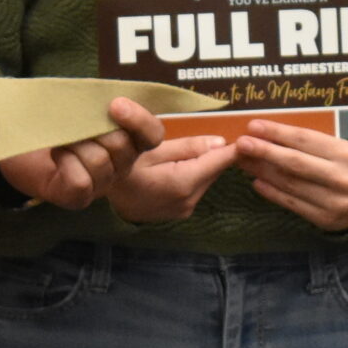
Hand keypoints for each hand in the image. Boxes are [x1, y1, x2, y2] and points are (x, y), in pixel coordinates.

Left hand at [0, 98, 165, 210]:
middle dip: (94, 128)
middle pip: (122, 145)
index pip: (152, 135)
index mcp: (127, 140)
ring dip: (75, 143)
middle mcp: (119, 166)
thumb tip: (105, 94)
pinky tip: (56, 155)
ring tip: (61, 139)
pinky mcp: (78, 199)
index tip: (115, 105)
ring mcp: (100, 185)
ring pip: (100, 161)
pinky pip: (81, 181)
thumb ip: (97, 100)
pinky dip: (65, 162)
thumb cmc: (51, 119)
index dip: (140, 120)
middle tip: (73, 122)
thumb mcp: (77, 104)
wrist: (16, 142)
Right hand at [108, 132, 240, 223]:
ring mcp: (183, 210)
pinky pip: (195, 189)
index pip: (218, 162)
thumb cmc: (122, 165)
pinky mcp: (178, 213)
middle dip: (217, 154)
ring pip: (205, 180)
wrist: (97, 191)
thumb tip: (220, 142)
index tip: (250, 137)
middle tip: (224, 133)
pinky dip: (194, 175)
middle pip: (213, 171)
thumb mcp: (152, 149)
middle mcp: (188, 201)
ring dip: (204, 165)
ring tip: (197, 147)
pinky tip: (182, 164)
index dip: (235, 148)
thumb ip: (187, 146)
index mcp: (183, 183)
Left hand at [235, 120, 347, 231]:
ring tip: (244, 162)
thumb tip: (265, 135)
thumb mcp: (335, 149)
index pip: (304, 139)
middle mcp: (340, 177)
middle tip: (241, 144)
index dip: (276, 132)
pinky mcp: (325, 219)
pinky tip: (256, 182)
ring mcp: (333, 201)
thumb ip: (306, 143)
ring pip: (290, 183)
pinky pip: (292, 203)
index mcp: (344, 153)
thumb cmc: (345, 167)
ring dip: (263, 172)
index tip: (253, 126)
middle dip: (264, 151)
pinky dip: (271, 192)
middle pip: (294, 163)